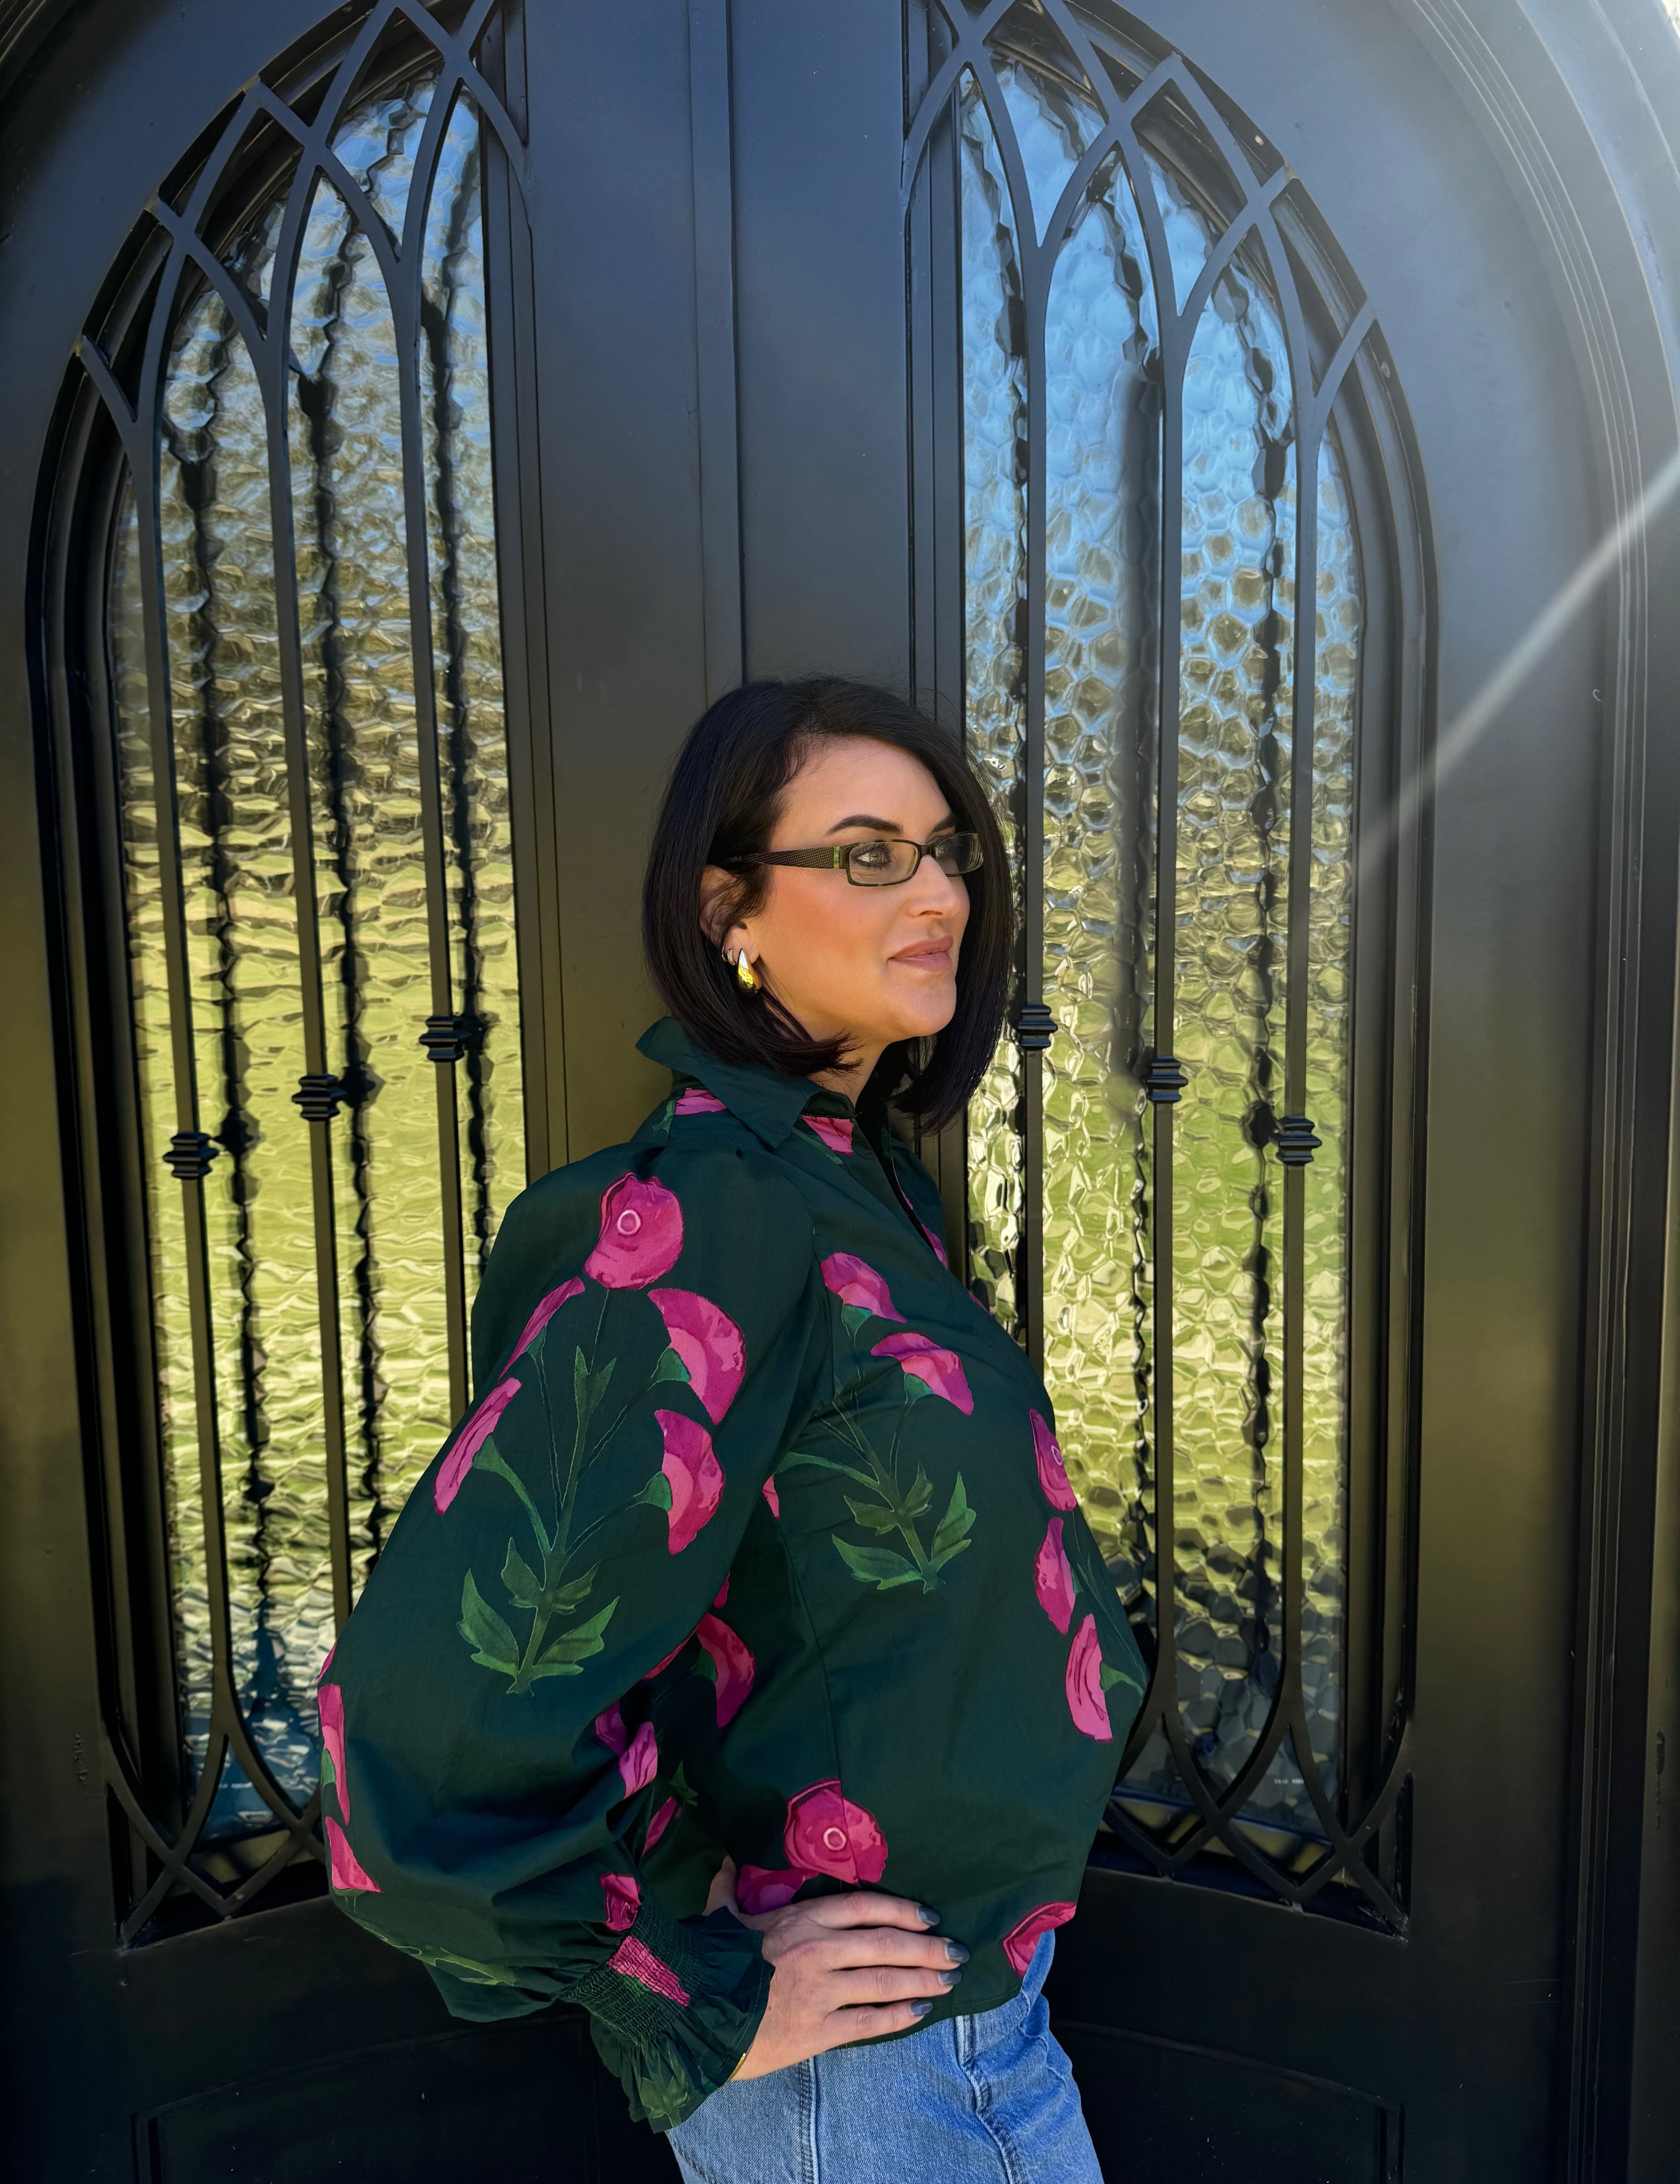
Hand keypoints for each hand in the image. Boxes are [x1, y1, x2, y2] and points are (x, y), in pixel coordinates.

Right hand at [706, 1856, 966, 2077]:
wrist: (692, 2014)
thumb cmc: (708, 1961)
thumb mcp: (720, 1914)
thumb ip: (729, 1885)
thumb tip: (725, 1858)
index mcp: (802, 1918)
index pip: (867, 1907)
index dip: (904, 1909)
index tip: (930, 1916)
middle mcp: (820, 1950)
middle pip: (888, 1944)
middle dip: (928, 1948)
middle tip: (957, 1951)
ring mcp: (822, 1991)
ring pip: (886, 1982)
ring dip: (923, 1979)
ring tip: (949, 1979)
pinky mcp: (818, 2030)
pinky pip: (869, 2022)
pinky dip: (899, 2016)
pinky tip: (920, 2010)